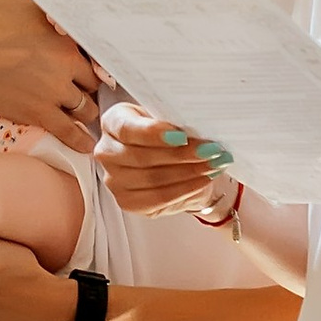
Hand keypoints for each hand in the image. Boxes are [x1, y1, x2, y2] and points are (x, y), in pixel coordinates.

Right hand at [0, 0, 105, 148]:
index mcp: (64, 32)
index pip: (96, 47)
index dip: (94, 53)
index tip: (91, 58)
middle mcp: (65, 63)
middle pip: (94, 79)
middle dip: (90, 82)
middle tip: (83, 84)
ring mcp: (52, 92)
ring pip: (86, 107)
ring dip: (86, 109)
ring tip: (83, 111)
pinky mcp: (37, 113)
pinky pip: (69, 131)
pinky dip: (80, 139)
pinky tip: (86, 145)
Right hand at [97, 102, 236, 217]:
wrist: (171, 160)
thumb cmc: (168, 133)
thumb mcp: (169, 118)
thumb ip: (175, 120)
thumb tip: (198, 128)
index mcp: (113, 122)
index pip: (127, 129)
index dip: (154, 133)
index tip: (182, 136)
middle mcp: (107, 152)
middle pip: (142, 157)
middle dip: (181, 155)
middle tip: (211, 151)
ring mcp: (114, 180)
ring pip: (153, 180)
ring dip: (188, 173)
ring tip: (213, 165)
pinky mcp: (128, 202)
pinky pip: (158, 199)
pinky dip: (185, 189)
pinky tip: (202, 180)